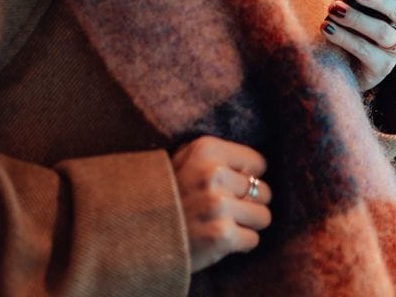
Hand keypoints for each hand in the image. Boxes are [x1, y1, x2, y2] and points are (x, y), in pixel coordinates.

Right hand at [173, 136, 272, 271]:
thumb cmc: (162, 197)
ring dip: (246, 224)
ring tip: (222, 225)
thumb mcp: (179, 162)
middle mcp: (214, 174)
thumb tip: (253, 163)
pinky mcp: (221, 235)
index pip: (258, 163)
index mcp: (206, 150)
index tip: (229, 187)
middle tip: (224, 211)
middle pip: (264, 190)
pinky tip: (217, 240)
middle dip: (248, 203)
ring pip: (263, 216)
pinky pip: (253, 239)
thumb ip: (213, 157)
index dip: (245, 178)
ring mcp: (218, 206)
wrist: (132, 236)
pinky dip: (239, 244)